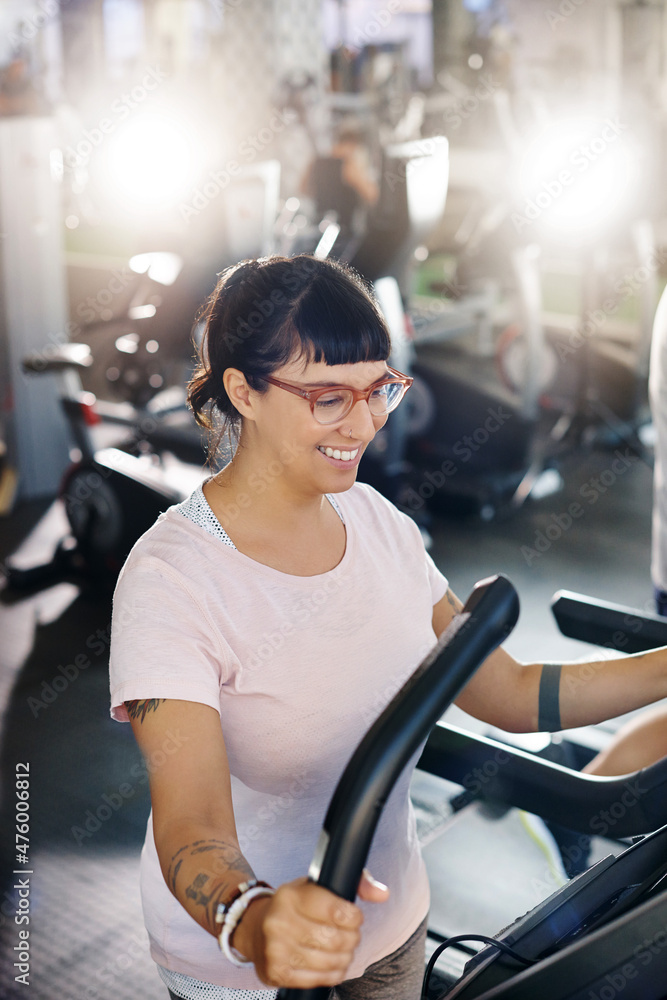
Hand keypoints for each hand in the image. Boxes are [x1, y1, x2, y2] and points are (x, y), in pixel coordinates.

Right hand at [232, 871, 388, 988]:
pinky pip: (318, 980)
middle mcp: (280, 921)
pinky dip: (332, 975)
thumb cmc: (293, 906)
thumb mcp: (317, 885)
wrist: (254, 928)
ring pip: (329, 962)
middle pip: (335, 939)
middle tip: (350, 936)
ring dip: (344, 958)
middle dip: (352, 939)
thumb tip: (382, 894)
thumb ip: (354, 883)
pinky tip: (331, 965)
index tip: (354, 917)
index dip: (354, 917)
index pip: (338, 911)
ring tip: (343, 951)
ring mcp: (276, 949)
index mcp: (290, 895)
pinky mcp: (277, 972)